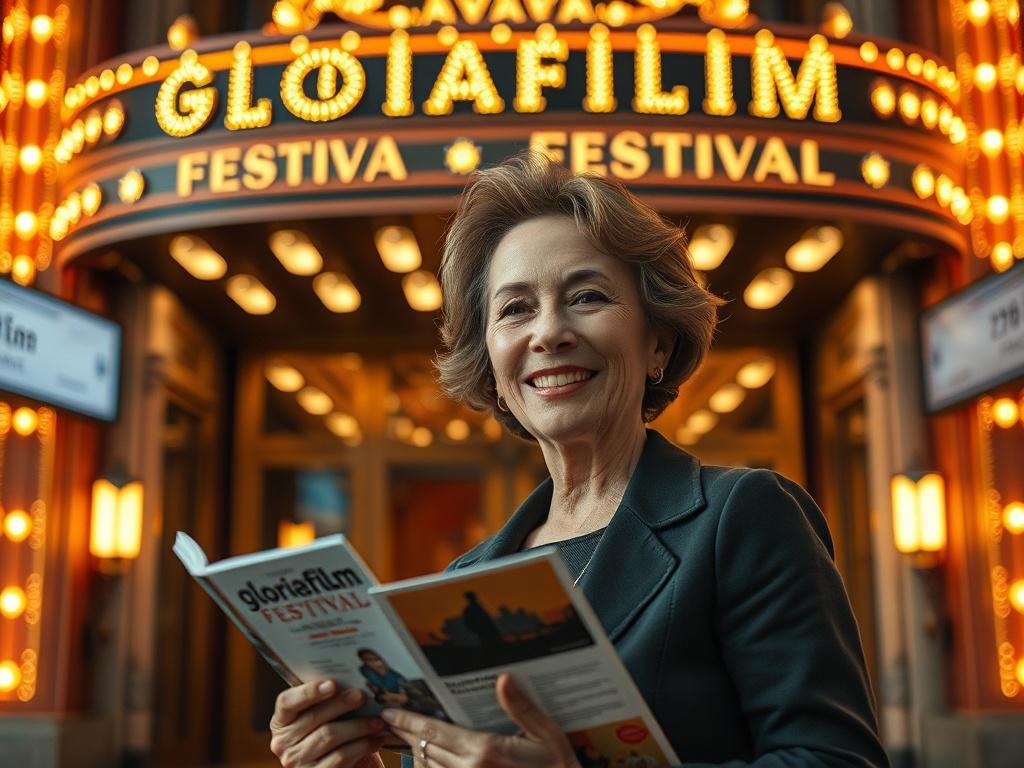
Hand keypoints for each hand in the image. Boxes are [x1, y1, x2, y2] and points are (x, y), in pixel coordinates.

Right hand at [270, 679, 389, 766]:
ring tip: (377, 719)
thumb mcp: (324, 715)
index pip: (287, 702)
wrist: (339, 766)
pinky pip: (340, 758)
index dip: (308, 692)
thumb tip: (353, 677)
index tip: (332, 683)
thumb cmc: (332, 731)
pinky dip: (362, 746)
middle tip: (363, 696)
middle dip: (341, 705)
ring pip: (329, 737)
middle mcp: (283, 743)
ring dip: (357, 726)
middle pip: (313, 718)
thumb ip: (328, 698)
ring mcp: (297, 763)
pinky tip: (376, 739)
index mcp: (282, 721)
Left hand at [382, 673, 579, 767]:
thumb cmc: (558, 767)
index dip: (408, 721)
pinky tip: (428, 760)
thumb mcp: (546, 733)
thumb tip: (503, 678)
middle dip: (407, 733)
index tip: (388, 713)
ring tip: (404, 738)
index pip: (433, 732)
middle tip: (391, 720)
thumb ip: (520, 707)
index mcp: (484, 750)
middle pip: (425, 749)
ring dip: (415, 753)